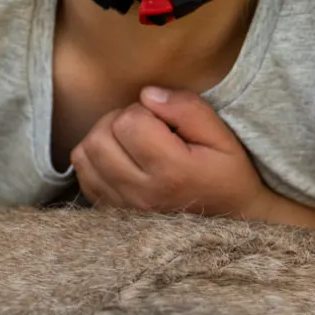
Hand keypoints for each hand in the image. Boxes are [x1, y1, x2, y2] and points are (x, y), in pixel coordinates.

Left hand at [70, 87, 266, 219]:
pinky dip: (95, 160)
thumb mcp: (222, 137)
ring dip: (103, 138)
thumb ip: (188, 109)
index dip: (143, 109)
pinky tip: (119, 158)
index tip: (163, 120)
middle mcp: (142, 192)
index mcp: (172, 171)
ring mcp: (123, 207)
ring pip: (85, 155)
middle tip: (145, 126)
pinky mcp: (112, 212)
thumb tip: (148, 94)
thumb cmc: (227, 175)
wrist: (231, 221)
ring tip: (130, 141)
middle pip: (100, 137)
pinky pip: (83, 176)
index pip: (129, 122)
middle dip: (119, 120)